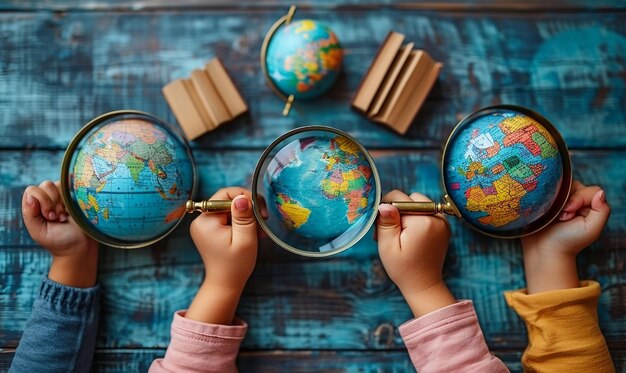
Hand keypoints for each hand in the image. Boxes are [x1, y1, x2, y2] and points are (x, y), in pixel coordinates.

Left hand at [22, 180, 97, 286]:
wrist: (80, 247)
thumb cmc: (58, 241)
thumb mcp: (38, 231)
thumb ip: (30, 214)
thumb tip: (30, 196)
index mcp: (35, 205)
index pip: (32, 191)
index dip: (41, 201)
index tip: (50, 217)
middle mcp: (49, 198)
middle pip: (46, 185)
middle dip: (52, 203)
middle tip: (58, 218)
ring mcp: (64, 195)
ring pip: (60, 184)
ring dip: (64, 202)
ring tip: (67, 215)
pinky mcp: (77, 195)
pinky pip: (74, 186)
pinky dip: (74, 196)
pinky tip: (76, 209)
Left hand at [186, 187, 257, 323]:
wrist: (225, 284)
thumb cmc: (236, 265)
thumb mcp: (245, 240)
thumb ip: (243, 217)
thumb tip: (242, 197)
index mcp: (206, 221)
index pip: (226, 195)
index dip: (246, 198)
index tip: (261, 212)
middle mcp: (201, 220)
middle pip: (227, 201)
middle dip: (247, 209)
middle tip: (262, 222)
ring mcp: (203, 225)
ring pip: (229, 209)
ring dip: (245, 217)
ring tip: (258, 231)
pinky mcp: (209, 229)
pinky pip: (226, 217)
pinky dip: (239, 222)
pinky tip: (250, 233)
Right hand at [377, 190, 455, 317]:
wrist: (424, 285)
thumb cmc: (403, 269)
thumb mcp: (388, 247)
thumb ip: (386, 223)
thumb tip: (384, 204)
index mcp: (422, 221)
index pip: (398, 197)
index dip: (386, 210)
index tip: (382, 229)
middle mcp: (436, 217)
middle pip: (409, 198)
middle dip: (398, 211)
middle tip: (391, 233)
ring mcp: (443, 221)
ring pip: (418, 203)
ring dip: (407, 214)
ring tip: (401, 235)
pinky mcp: (444, 225)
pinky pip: (426, 211)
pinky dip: (417, 218)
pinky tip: (411, 235)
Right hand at [521, 181, 609, 292]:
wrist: (544, 250)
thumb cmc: (568, 242)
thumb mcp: (592, 229)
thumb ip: (602, 211)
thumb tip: (600, 192)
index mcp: (590, 206)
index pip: (590, 190)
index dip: (580, 199)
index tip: (569, 214)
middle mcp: (576, 200)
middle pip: (575, 185)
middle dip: (567, 200)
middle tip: (561, 217)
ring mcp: (559, 200)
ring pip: (560, 185)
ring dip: (554, 198)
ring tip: (551, 214)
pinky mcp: (545, 201)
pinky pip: (546, 188)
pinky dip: (544, 196)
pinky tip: (542, 209)